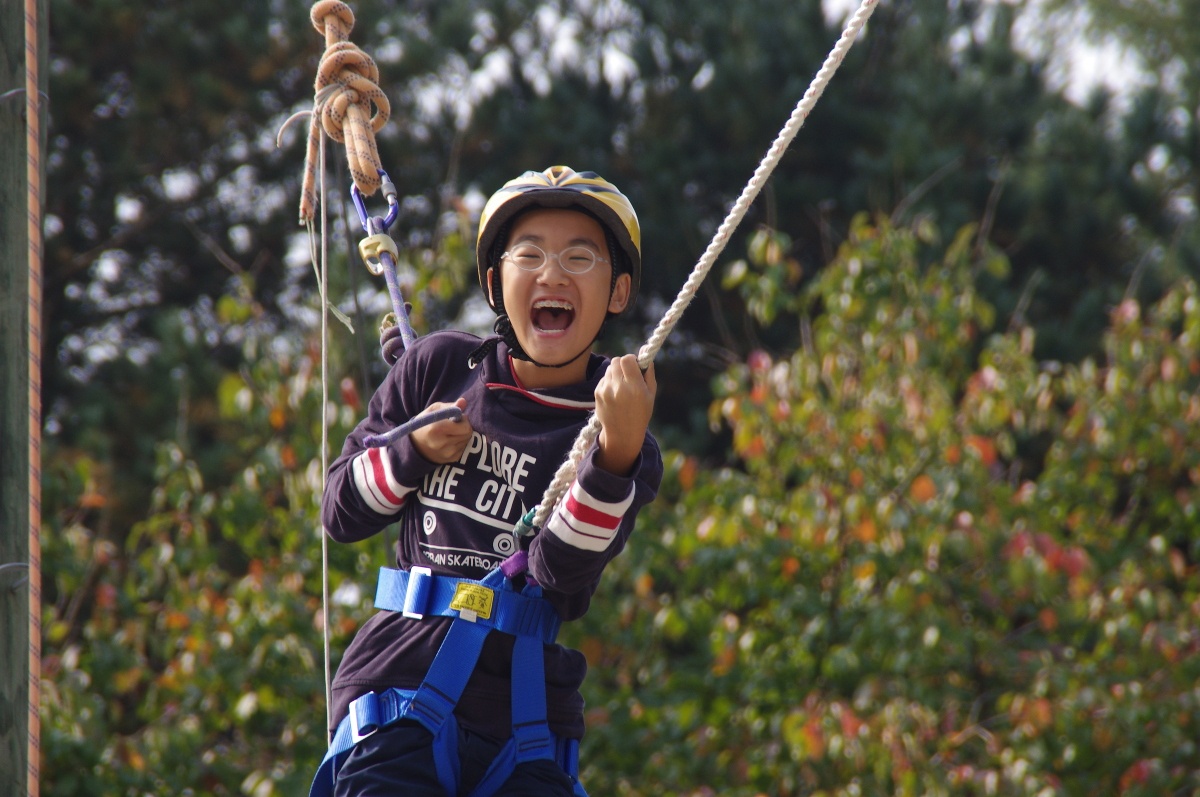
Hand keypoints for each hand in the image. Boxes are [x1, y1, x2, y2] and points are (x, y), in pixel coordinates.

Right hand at [409, 398, 472, 463]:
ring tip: (451, 432)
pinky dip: (459, 443)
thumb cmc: (425, 423)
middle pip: (468, 434)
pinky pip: (464, 448)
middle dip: (464, 427)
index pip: (464, 427)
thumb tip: (463, 402)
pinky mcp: (450, 460)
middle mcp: (442, 444)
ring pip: (467, 441)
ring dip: (462, 435)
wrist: (415, 446)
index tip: (456, 417)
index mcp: (436, 429)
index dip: (463, 420)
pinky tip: (450, 441)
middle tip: (455, 424)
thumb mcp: (434, 410)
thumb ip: (450, 406)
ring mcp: (446, 453)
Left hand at [594, 356, 656, 475]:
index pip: (627, 359)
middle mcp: (619, 387)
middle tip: (628, 374)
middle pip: (616, 360)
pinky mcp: (597, 394)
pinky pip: (603, 378)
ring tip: (622, 386)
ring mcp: (606, 390)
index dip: (632, 359)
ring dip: (616, 372)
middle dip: (623, 364)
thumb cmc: (640, 413)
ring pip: (609, 368)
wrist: (622, 433)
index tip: (635, 366)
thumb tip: (645, 352)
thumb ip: (648, 373)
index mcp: (634, 387)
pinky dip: (609, 381)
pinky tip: (614, 394)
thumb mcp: (651, 394)